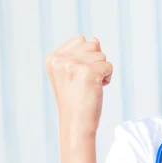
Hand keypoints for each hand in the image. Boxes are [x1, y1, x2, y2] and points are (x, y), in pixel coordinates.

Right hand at [45, 35, 112, 162]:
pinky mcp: (89, 72)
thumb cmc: (76, 100)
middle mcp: (61, 59)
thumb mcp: (74, 73)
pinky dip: (108, 78)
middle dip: (95, 62)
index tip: (78, 76)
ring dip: (102, 71)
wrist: (76, 123)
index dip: (86, 57)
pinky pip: (109, 66)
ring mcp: (74, 65)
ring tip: (89, 87)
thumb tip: (95, 39)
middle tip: (85, 82)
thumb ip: (82, 54)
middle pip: (92, 45)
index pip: (81, 40)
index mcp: (52, 58)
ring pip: (102, 56)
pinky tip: (97, 89)